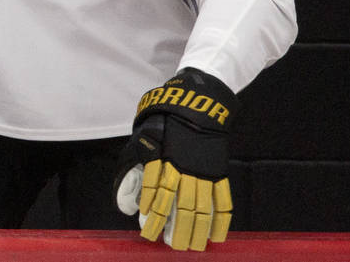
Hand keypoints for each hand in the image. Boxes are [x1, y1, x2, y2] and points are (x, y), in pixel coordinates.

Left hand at [113, 68, 237, 250]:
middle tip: (167, 244)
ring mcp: (205, 171)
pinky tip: (216, 237)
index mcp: (164, 157)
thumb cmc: (165, 120)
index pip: (157, 190)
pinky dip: (221, 221)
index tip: (145, 228)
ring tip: (189, 246)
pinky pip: (223, 200)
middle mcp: (185, 167)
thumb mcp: (143, 137)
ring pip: (201, 207)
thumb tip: (126, 201)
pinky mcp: (219, 172)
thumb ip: (134, 167)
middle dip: (173, 228)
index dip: (152, 212)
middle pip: (180, 204)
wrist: (199, 102)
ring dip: (195, 230)